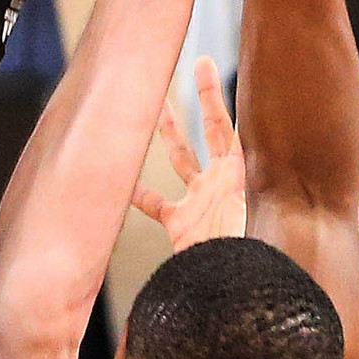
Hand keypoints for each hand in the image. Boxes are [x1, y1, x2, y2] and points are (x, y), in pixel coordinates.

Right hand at [131, 57, 247, 248]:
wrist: (229, 295)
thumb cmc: (237, 259)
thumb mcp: (238, 220)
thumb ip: (225, 195)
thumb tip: (222, 153)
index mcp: (233, 177)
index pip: (223, 126)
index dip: (212, 95)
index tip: (203, 63)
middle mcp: (218, 184)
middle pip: (209, 130)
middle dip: (201, 99)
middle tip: (196, 64)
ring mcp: (200, 202)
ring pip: (180, 158)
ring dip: (168, 133)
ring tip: (157, 107)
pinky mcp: (182, 224)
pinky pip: (156, 203)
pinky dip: (137, 190)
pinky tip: (120, 177)